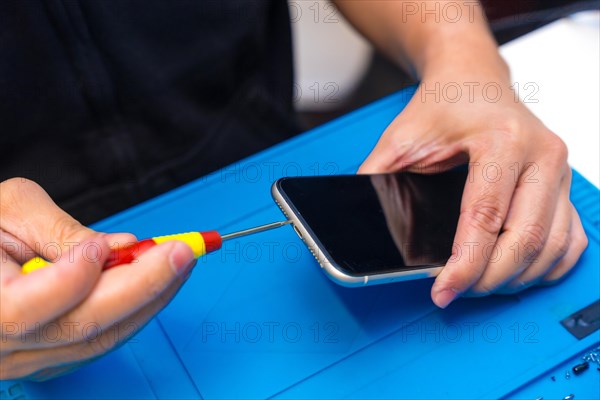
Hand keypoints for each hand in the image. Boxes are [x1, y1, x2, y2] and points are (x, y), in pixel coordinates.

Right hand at [0, 178, 195, 379]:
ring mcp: (26, 360)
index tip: (113, 244)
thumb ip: (61, 230)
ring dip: (150, 299)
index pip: (27, 310)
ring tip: (179, 263)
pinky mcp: (49, 359)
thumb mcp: (8, 210)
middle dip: (142, 287)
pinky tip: (158, 283)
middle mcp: (0, 347)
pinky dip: (136, 312)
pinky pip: (102, 342)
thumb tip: (121, 247)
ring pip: (100, 341)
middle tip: (182, 252)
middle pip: (81, 330)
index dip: (76, 276)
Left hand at [360, 76, 587, 307]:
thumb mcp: (401, 138)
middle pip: (525, 240)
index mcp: (502, 141)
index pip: (485, 218)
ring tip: (479, 285)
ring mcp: (560, 171)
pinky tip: (518, 272)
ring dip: (516, 277)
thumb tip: (362, 224)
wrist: (473, 80)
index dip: (464, 265)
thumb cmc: (443, 104)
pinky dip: (547, 266)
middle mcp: (542, 155)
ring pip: (551, 246)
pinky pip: (571, 239)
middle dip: (488, 278)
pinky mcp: (564, 184)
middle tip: (457, 291)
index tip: (443, 290)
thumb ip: (378, 179)